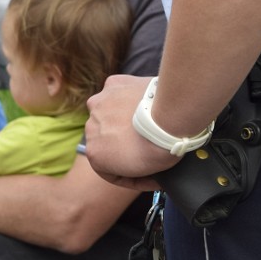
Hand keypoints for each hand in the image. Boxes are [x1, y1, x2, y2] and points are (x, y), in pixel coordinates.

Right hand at [84, 75, 179, 190]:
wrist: (171, 119)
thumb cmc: (159, 149)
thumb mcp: (142, 172)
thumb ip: (129, 166)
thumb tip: (140, 161)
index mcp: (94, 154)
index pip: (109, 168)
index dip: (131, 174)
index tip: (148, 175)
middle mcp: (89, 127)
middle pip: (108, 138)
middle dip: (124, 142)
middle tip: (148, 144)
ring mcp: (99, 103)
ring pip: (111, 114)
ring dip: (124, 118)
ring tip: (148, 121)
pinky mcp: (112, 84)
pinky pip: (119, 94)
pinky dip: (130, 99)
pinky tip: (146, 103)